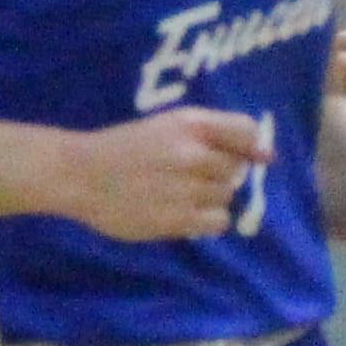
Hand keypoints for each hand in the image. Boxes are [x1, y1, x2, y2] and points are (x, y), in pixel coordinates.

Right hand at [52, 108, 268, 242]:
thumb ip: (213, 134)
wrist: (80, 174)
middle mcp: (192, 153)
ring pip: (226, 196)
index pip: (245, 131)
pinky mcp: (176, 219)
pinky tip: (184, 212)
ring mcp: (185, 188)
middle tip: (191, 177)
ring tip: (180, 194)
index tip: (254, 157)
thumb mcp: (166, 126)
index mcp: (190, 124)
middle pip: (236, 169)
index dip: (253, 146)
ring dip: (211, 198)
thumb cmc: (125, 147)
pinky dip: (208, 220)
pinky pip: (218, 222)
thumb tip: (266, 155)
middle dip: (221, 175)